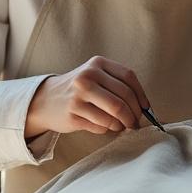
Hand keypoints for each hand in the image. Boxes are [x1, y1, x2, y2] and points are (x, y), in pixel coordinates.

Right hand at [25, 56, 150, 137]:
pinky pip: (102, 126)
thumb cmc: (79, 90)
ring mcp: (78, 95)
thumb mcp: (96, 76)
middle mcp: (87, 76)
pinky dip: (109, 129)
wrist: (46, 100)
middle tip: (135, 123)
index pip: (128, 77)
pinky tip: (105, 126)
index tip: (145, 108)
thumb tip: (144, 109)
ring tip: (121, 126)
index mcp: (97, 63)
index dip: (141, 95)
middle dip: (134, 115)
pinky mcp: (73, 114)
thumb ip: (118, 85)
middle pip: (123, 98)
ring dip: (122, 124)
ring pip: (115, 114)